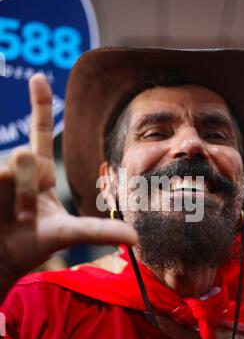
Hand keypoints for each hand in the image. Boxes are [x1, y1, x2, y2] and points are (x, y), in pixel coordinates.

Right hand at [0, 74, 136, 299]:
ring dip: (15, 199)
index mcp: (39, 172)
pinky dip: (1, 201)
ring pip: (8, 168)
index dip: (40, 104)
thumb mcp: (69, 234)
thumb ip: (99, 231)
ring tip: (11, 218)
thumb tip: (136, 238)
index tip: (39, 77)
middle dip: (27, 190)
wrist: (1, 261)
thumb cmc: (32, 246)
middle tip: (25, 215)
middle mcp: (16, 168)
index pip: (39, 132)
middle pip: (25, 156)